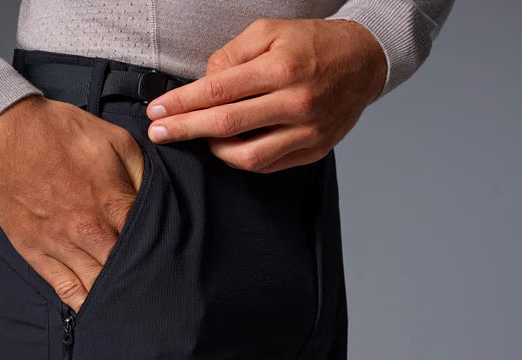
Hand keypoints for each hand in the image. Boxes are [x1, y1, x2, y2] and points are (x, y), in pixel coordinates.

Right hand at [0, 95, 145, 312]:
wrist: (5, 132)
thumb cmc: (60, 132)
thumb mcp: (116, 140)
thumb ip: (143, 173)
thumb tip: (164, 198)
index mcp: (112, 202)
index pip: (149, 242)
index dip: (164, 255)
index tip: (174, 263)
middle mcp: (88, 230)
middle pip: (126, 270)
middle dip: (143, 281)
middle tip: (161, 294)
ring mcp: (59, 244)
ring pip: (97, 286)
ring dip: (117, 297)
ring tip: (135, 308)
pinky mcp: (35, 251)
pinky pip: (65, 288)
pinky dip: (83, 304)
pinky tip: (98, 312)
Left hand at [143, 18, 386, 172]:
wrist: (364, 61)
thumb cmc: (312, 44)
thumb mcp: (269, 31)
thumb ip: (231, 55)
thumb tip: (202, 82)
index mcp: (281, 68)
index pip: (217, 91)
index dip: (181, 103)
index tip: (157, 111)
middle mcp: (295, 102)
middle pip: (225, 125)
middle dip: (184, 129)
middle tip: (158, 132)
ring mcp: (307, 130)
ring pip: (246, 155)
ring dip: (213, 150)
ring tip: (200, 138)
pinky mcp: (314, 149)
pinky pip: (267, 165)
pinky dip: (241, 159)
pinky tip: (228, 146)